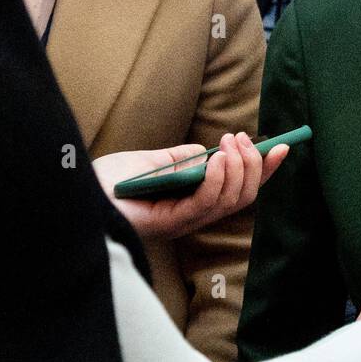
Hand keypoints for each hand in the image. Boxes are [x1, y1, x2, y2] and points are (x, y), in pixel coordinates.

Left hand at [93, 132, 288, 239]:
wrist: (78, 194)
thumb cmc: (109, 182)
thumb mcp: (153, 162)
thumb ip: (181, 159)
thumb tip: (208, 151)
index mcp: (195, 203)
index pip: (240, 190)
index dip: (264, 171)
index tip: (282, 147)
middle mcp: (194, 216)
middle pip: (243, 197)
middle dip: (254, 166)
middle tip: (244, 139)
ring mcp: (184, 221)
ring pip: (231, 200)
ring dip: (238, 167)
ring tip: (231, 142)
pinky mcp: (170, 222)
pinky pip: (206, 202)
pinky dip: (217, 178)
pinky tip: (217, 159)